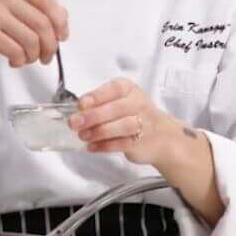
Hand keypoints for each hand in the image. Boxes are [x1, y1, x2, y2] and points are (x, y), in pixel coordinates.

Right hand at [0, 0, 67, 67]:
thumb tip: (62, 22)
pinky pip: (16, 51)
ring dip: (34, 56)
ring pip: (31, 40)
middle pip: (43, 23)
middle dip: (50, 46)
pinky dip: (20, 61)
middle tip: (45, 58)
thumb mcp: (5, 9)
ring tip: (25, 59)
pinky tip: (13, 61)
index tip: (61, 38)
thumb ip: (30, 11)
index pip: (47, 1)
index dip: (61, 22)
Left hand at [68, 78, 186, 165]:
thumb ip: (99, 103)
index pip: (114, 88)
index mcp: (129, 89)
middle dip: (93, 116)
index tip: (81, 104)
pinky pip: (122, 143)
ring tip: (83, 136)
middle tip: (75, 123)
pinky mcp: (141, 141)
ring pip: (121, 127)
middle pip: (117, 108)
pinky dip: (104, 146)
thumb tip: (76, 111)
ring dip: (99, 132)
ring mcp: (143, 123)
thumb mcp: (118, 101)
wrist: (161, 136)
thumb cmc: (133, 115)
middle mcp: (138, 103)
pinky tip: (92, 146)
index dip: (97, 96)